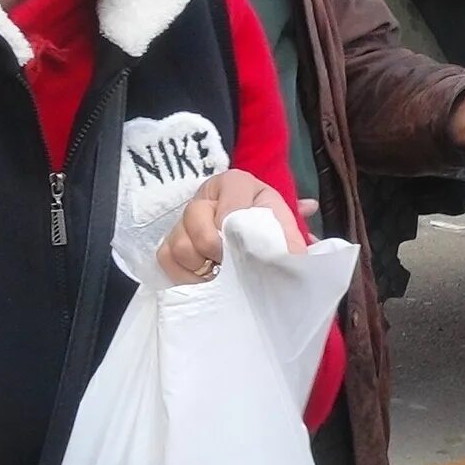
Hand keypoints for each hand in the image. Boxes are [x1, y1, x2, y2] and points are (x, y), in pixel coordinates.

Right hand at [156, 170, 305, 283]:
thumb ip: (291, 236)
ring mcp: (183, 220)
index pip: (227, 204)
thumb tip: (299, 245)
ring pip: (178, 243)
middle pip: (193, 218)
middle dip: (212, 248)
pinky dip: (183, 275)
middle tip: (228, 264)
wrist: (251, 237)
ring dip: (199, 265)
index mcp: (236, 184)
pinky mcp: (169, 241)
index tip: (240, 251)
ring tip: (218, 273)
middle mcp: (205, 197)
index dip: (231, 230)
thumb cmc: (268, 227)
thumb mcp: (283, 227)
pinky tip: (203, 280)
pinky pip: (165, 258)